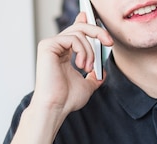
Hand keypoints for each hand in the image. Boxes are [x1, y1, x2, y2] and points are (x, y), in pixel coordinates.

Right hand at [29, 12, 112, 128]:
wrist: (56, 107)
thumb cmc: (67, 100)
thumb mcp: (86, 86)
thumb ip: (94, 77)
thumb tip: (102, 72)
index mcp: (62, 54)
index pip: (74, 32)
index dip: (86, 23)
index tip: (98, 24)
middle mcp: (55, 47)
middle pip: (79, 28)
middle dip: (98, 33)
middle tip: (109, 42)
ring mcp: (50, 46)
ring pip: (78, 33)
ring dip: (89, 51)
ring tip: (87, 68)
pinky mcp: (47, 46)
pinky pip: (72, 39)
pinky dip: (82, 51)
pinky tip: (80, 65)